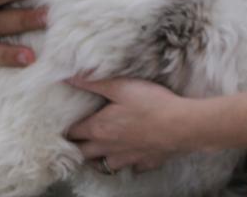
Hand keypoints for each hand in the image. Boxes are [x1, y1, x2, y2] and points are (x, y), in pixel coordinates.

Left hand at [66, 76, 187, 173]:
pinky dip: (127, 163)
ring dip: (99, 159)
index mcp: (99, 129)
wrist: (182, 125)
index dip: (66, 129)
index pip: (73, 133)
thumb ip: (93, 82)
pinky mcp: (145, 162)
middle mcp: (109, 148)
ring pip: (105, 165)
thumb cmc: (150, 103)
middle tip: (75, 140)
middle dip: (77, 147)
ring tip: (98, 150)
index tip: (64, 125)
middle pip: (84, 154)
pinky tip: (130, 155)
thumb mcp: (120, 86)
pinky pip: (131, 168)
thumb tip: (67, 77)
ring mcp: (127, 158)